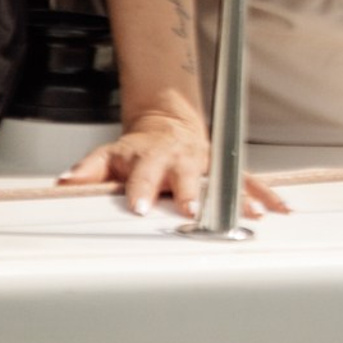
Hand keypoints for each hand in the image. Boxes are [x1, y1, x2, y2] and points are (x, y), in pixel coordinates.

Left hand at [60, 103, 290, 220]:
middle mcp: (181, 160)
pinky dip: (265, 195)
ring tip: (248, 215)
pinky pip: (249, 182)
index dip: (142, 189)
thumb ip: (88, 171)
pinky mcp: (227, 169)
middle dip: (191, 192)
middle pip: (187, 176)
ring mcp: (207, 164)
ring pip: (223, 179)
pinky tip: (277, 210)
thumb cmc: (138, 150)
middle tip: (192, 208)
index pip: (144, 174)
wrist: (169, 127)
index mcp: (151, 157)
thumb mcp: (108, 156)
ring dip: (236, 197)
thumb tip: (65, 183)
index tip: (139, 206)